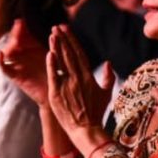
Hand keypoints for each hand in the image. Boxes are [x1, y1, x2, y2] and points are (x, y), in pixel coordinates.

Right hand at [0, 19, 48, 105]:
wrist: (55, 92)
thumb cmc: (57, 73)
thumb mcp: (55, 55)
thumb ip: (53, 43)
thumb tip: (56, 27)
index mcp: (31, 47)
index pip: (22, 35)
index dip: (20, 28)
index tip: (21, 22)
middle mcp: (22, 54)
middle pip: (14, 42)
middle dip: (16, 34)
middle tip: (18, 27)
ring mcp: (17, 64)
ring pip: (8, 52)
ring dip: (9, 45)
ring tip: (14, 40)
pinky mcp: (15, 76)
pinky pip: (4, 68)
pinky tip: (0, 54)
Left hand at [46, 25, 113, 146]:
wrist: (87, 130)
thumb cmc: (96, 113)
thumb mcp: (106, 94)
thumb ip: (108, 77)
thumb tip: (108, 63)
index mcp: (88, 76)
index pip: (80, 53)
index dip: (72, 40)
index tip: (66, 29)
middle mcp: (78, 78)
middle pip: (69, 54)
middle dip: (63, 39)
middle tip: (56, 27)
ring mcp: (67, 86)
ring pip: (61, 62)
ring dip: (57, 47)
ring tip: (52, 34)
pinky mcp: (57, 94)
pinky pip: (54, 76)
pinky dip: (51, 64)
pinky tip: (49, 53)